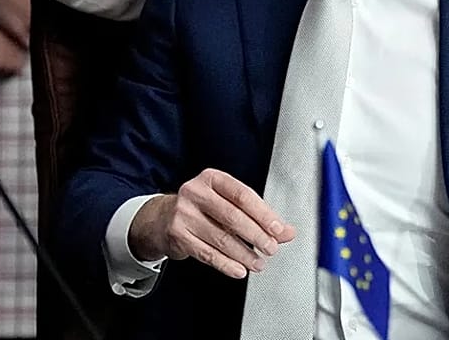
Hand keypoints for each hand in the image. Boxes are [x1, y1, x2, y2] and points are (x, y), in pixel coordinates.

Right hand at [128, 168, 294, 279]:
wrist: (161, 219)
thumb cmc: (202, 210)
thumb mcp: (228, 204)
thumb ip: (259, 216)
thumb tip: (287, 232)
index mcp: (212, 179)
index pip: (242, 195)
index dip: (263, 214)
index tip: (279, 229)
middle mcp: (195, 192)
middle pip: (232, 216)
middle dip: (256, 235)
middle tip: (271, 248)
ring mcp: (183, 213)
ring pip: (220, 237)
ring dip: (244, 253)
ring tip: (258, 263)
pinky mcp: (177, 235)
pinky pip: (207, 253)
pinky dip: (226, 264)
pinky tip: (239, 269)